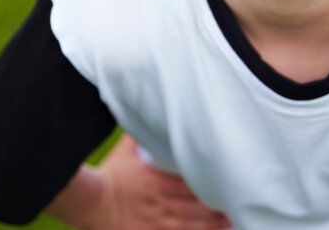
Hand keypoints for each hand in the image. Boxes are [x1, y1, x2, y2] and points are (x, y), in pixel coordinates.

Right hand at [81, 134, 231, 229]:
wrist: (90, 202)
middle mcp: (158, 201)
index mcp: (154, 179)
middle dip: (216, 204)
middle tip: (239, 200)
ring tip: (231, 221)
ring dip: (211, 224)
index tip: (228, 177)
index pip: (188, 181)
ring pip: (189, 224)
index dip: (209, 181)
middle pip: (194, 204)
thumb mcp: (126, 150)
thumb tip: (155, 109)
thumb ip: (144, 135)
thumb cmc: (111, 173)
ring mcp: (155, 221)